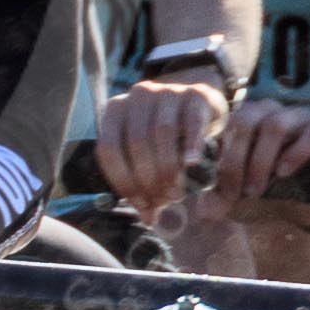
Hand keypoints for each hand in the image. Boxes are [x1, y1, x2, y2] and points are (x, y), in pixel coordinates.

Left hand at [94, 78, 228, 218]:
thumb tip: (147, 217)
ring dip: (168, 168)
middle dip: (148, 178)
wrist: (200, 101)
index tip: (140, 204)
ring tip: (176, 192)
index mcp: (116, 109)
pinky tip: (192, 165)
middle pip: (135, 143)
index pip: (109, 149)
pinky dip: (191, 146)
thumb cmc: (169, 134)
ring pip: (161, 133)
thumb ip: (142, 178)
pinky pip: (191, 123)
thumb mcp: (149, 150)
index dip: (123, 181)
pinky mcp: (196, 94)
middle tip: (162, 201)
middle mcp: (138, 95)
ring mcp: (167, 91)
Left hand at [195, 98, 309, 221]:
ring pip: (274, 126)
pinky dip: (296, 153)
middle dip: (236, 161)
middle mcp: (270, 109)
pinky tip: (284, 173)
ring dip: (261, 161)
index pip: (226, 127)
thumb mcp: (241, 194)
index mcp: (246, 117)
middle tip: (237, 193)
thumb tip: (201, 211)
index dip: (221, 158)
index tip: (220, 190)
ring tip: (257, 190)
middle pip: (245, 122)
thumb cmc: (269, 189)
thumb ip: (221, 199)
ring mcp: (299, 115)